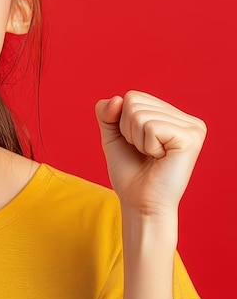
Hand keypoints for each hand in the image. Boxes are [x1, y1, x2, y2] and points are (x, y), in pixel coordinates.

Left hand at [95, 91, 205, 216]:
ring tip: (152, 156)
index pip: (132, 96)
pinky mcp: (191, 138)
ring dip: (137, 140)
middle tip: (143, 152)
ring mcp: (192, 127)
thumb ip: (106, 112)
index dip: (122, 121)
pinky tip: (160, 159)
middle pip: (134, 102)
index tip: (135, 144)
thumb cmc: (129, 171)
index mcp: (172, 115)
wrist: (140, 203)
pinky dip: (146, 145)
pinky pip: (151, 127)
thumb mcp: (112, 135)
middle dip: (128, 130)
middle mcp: (186, 118)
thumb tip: (117, 99)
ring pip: (140, 114)